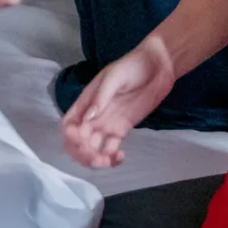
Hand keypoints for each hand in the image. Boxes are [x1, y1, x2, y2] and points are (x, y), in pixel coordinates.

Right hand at [59, 35, 176, 167]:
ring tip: (110, 160)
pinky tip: (121, 157)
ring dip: (97, 159)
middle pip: (78, 142)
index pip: (69, 125)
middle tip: (98, 159)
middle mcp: (92, 116)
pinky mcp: (121, 130)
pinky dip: (112, 158)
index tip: (83, 143)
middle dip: (83, 154)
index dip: (70, 138)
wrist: (158, 66)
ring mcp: (107, 124)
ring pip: (93, 148)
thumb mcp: (114, 77)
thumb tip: (86, 120)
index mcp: (85, 102)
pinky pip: (111, 149)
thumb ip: (100, 98)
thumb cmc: (133, 66)